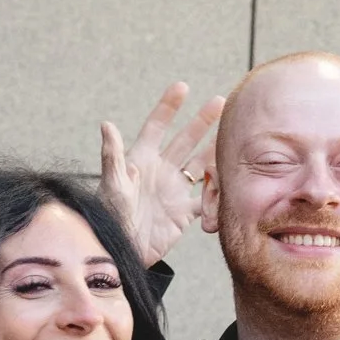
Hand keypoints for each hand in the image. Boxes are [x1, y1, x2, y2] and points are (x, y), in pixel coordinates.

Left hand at [100, 82, 223, 267]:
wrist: (121, 252)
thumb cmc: (110, 218)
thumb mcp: (111, 185)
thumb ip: (113, 156)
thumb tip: (107, 124)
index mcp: (141, 161)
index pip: (157, 127)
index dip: (169, 107)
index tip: (182, 87)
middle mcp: (160, 172)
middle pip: (185, 140)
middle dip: (202, 121)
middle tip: (221, 102)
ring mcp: (173, 191)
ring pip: (200, 165)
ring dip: (215, 150)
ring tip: (233, 136)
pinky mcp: (183, 214)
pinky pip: (206, 200)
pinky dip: (219, 193)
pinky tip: (233, 183)